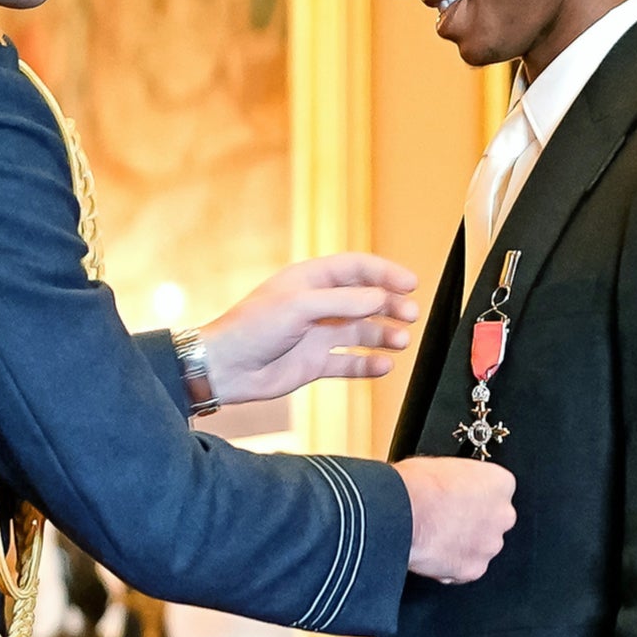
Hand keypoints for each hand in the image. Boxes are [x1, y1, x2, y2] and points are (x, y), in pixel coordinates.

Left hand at [193, 254, 420, 404]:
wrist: (225, 368)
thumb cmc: (252, 328)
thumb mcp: (299, 306)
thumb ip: (343, 302)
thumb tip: (380, 298)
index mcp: (310, 280)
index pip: (357, 269)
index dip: (385, 273)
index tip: (411, 284)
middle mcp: (317, 305)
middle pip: (365, 300)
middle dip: (390, 305)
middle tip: (411, 315)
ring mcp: (317, 334)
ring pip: (361, 331)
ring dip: (383, 335)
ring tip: (401, 342)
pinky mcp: (314, 363)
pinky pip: (349, 361)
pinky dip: (368, 364)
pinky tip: (383, 366)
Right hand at [397, 457, 515, 581]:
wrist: (397, 513)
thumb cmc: (416, 487)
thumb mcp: (446, 466)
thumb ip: (462, 480)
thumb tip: (455, 486)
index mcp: (501, 483)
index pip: (497, 492)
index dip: (475, 497)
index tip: (462, 500)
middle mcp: (502, 516)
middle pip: (492, 522)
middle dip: (474, 524)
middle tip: (448, 520)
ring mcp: (490, 545)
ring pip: (481, 547)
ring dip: (464, 546)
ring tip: (436, 538)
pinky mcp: (474, 569)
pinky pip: (466, 569)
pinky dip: (452, 566)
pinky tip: (434, 553)